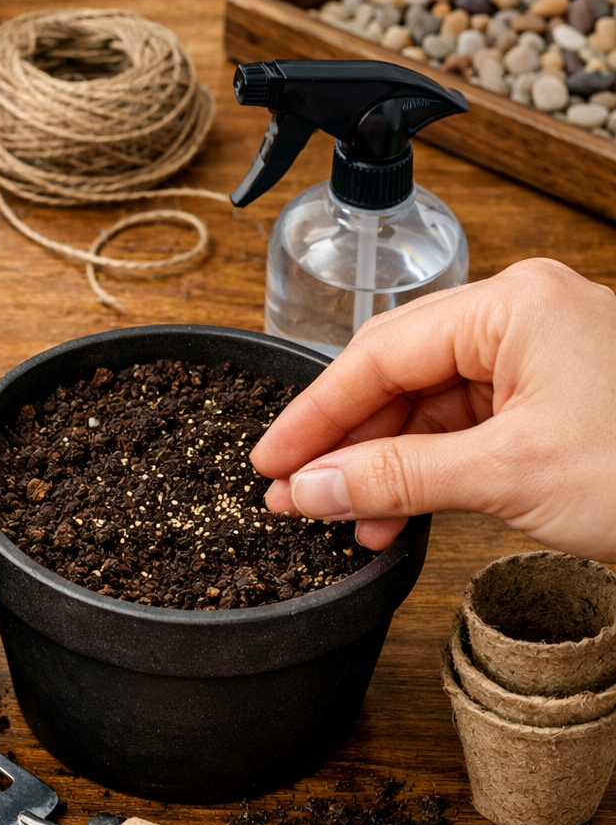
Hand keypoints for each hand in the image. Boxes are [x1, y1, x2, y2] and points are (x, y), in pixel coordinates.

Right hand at [251, 258, 615, 558]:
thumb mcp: (508, 476)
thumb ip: (395, 478)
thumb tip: (307, 489)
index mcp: (513, 304)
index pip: (378, 354)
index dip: (314, 415)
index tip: (268, 463)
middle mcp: (523, 317)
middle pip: (399, 375)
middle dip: (347, 444)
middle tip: (294, 495)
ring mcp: (543, 357)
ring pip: (430, 407)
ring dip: (385, 467)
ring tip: (348, 520)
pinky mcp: (557, 401)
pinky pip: (468, 428)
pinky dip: (429, 472)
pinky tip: (398, 514)